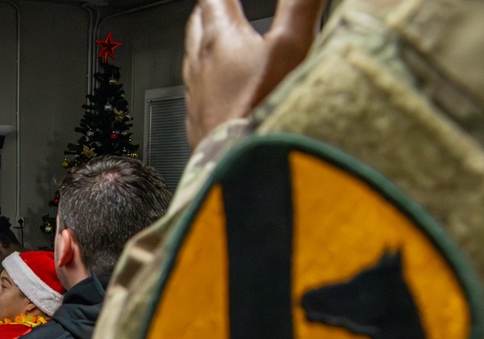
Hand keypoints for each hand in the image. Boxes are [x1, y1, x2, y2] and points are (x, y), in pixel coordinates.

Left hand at [183, 0, 325, 148]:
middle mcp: (199, 65)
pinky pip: (196, 94)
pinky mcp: (197, 124)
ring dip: (205, 45)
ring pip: (193, 59)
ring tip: (220, 40)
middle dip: (210, 9)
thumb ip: (300, 5)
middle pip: (198, 24)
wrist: (237, 166)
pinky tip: (218, 91)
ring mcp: (195, 96)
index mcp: (219, 39)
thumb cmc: (260, 110)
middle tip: (222, 2)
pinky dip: (207, 82)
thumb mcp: (291, 46)